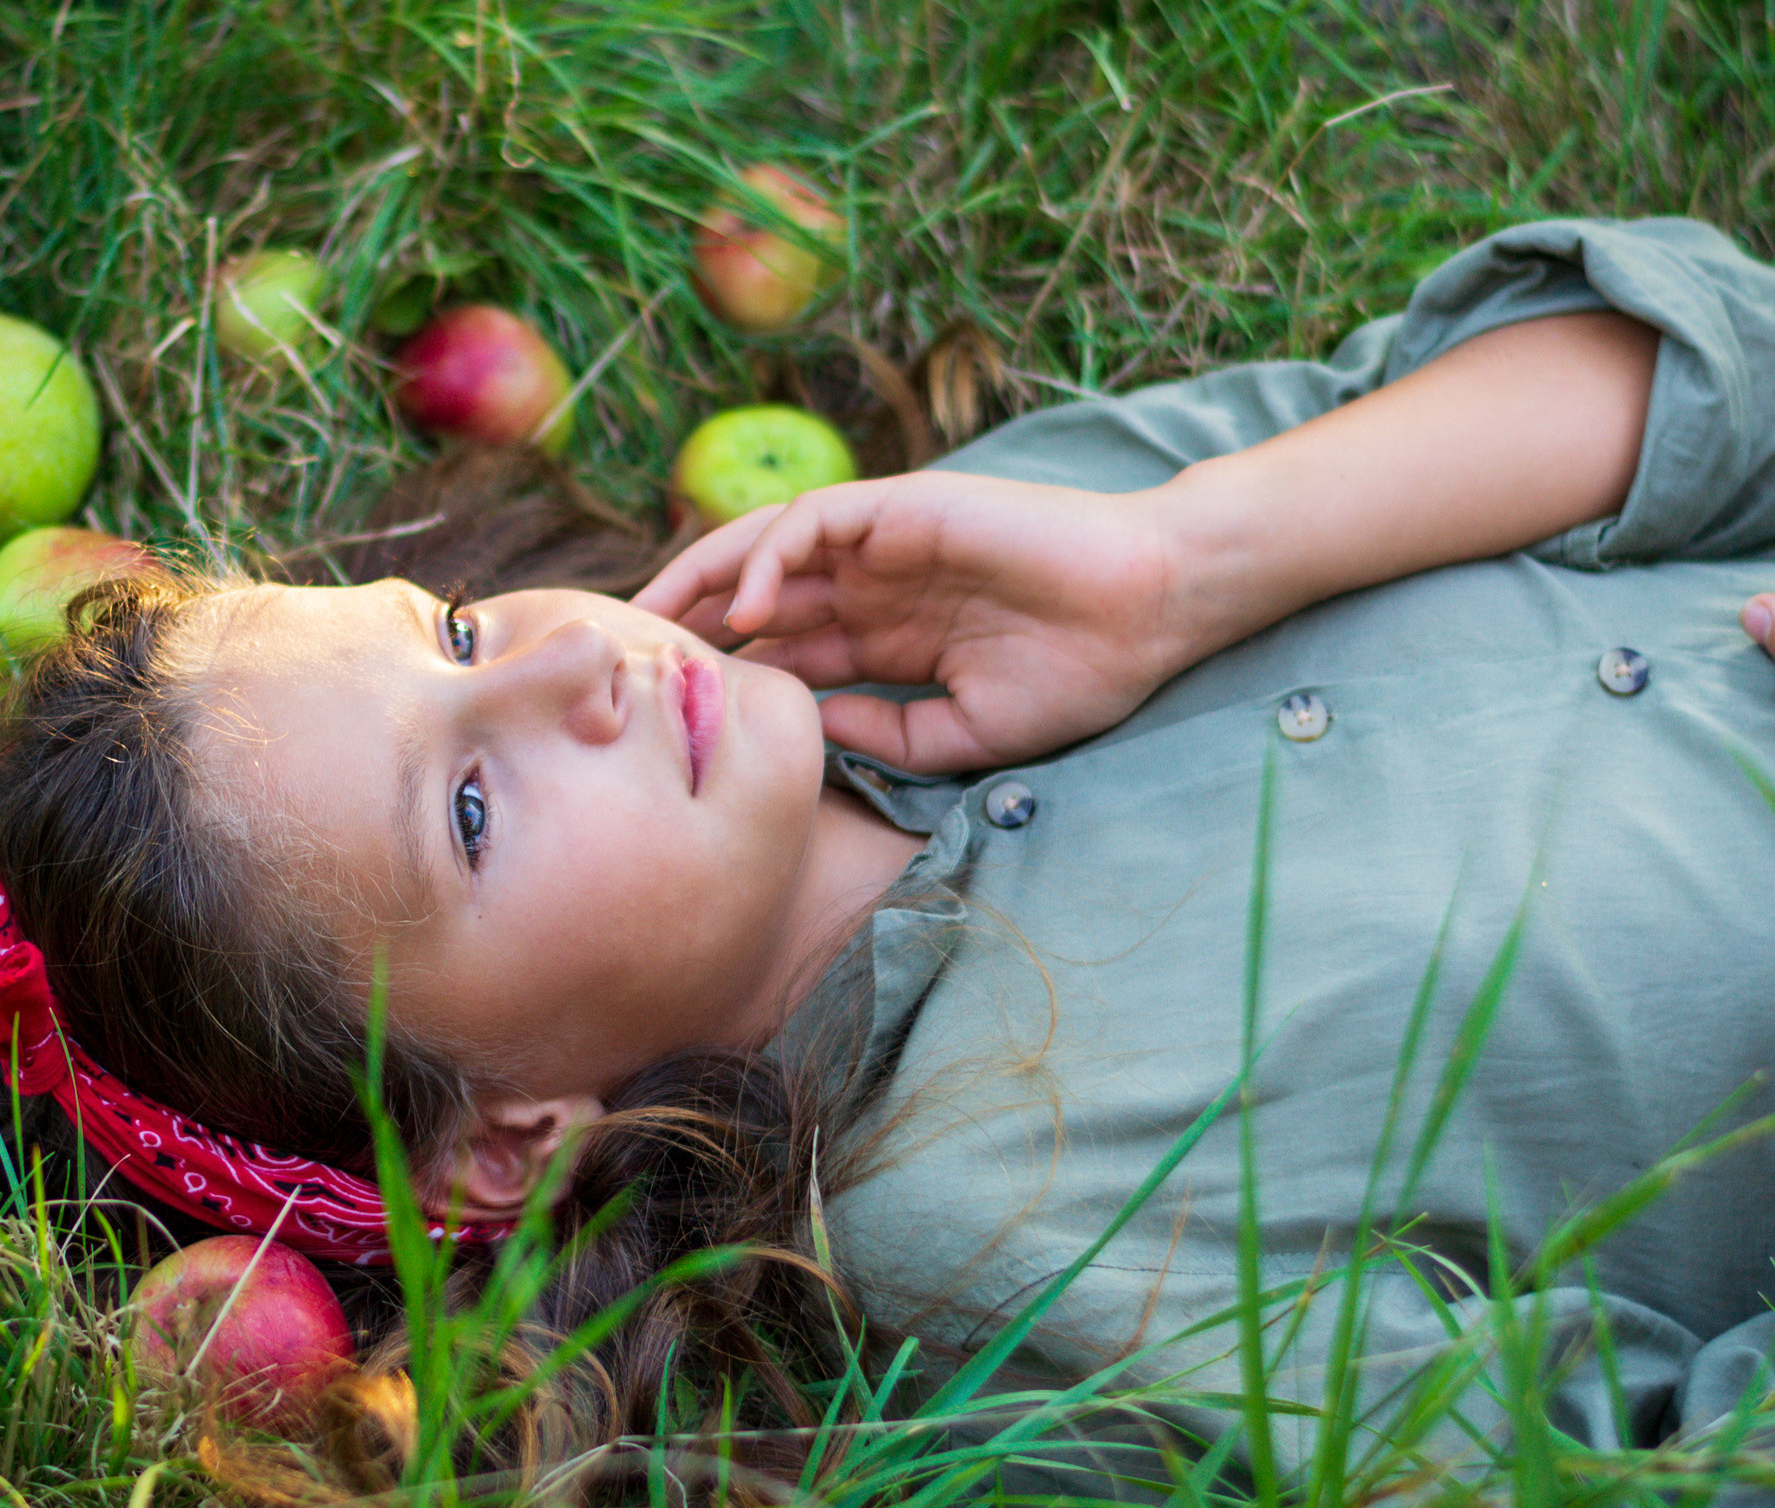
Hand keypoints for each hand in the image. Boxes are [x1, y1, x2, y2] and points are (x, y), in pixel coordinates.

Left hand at [633, 471, 1182, 772]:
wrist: (1151, 610)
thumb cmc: (1079, 672)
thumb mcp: (966, 733)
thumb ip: (887, 734)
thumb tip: (812, 731)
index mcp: (888, 637)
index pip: (784, 654)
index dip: (725, 681)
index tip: (667, 722)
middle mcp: (875, 585)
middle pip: (757, 600)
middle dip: (688, 629)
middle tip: (622, 667)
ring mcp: (886, 542)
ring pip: (767, 549)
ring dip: (703, 582)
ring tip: (650, 625)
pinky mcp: (903, 506)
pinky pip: (815, 520)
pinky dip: (771, 555)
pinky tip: (747, 608)